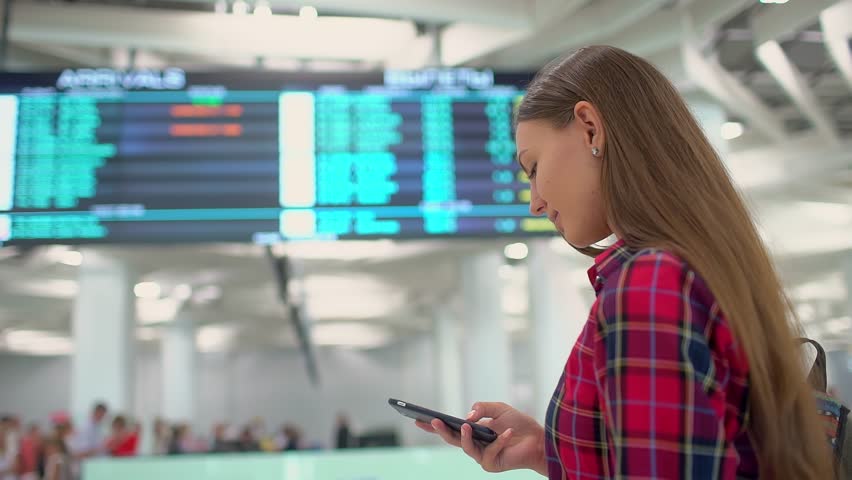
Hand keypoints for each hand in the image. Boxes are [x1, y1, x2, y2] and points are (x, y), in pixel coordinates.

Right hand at [415, 402, 546, 474]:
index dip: (433, 425)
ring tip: (466, 425)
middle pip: (452, 439)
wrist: (537, 440)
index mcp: (473, 432)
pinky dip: (500, 440)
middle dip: (441, 430)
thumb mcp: (499, 408)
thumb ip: (482, 408)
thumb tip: (467, 416)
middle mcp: (474, 445)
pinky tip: (508, 431)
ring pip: (467, 448)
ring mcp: (482, 456)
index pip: (449, 428)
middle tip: (434, 421)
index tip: (417, 418)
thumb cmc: (518, 424)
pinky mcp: (492, 464)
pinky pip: (491, 451)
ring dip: (465, 436)